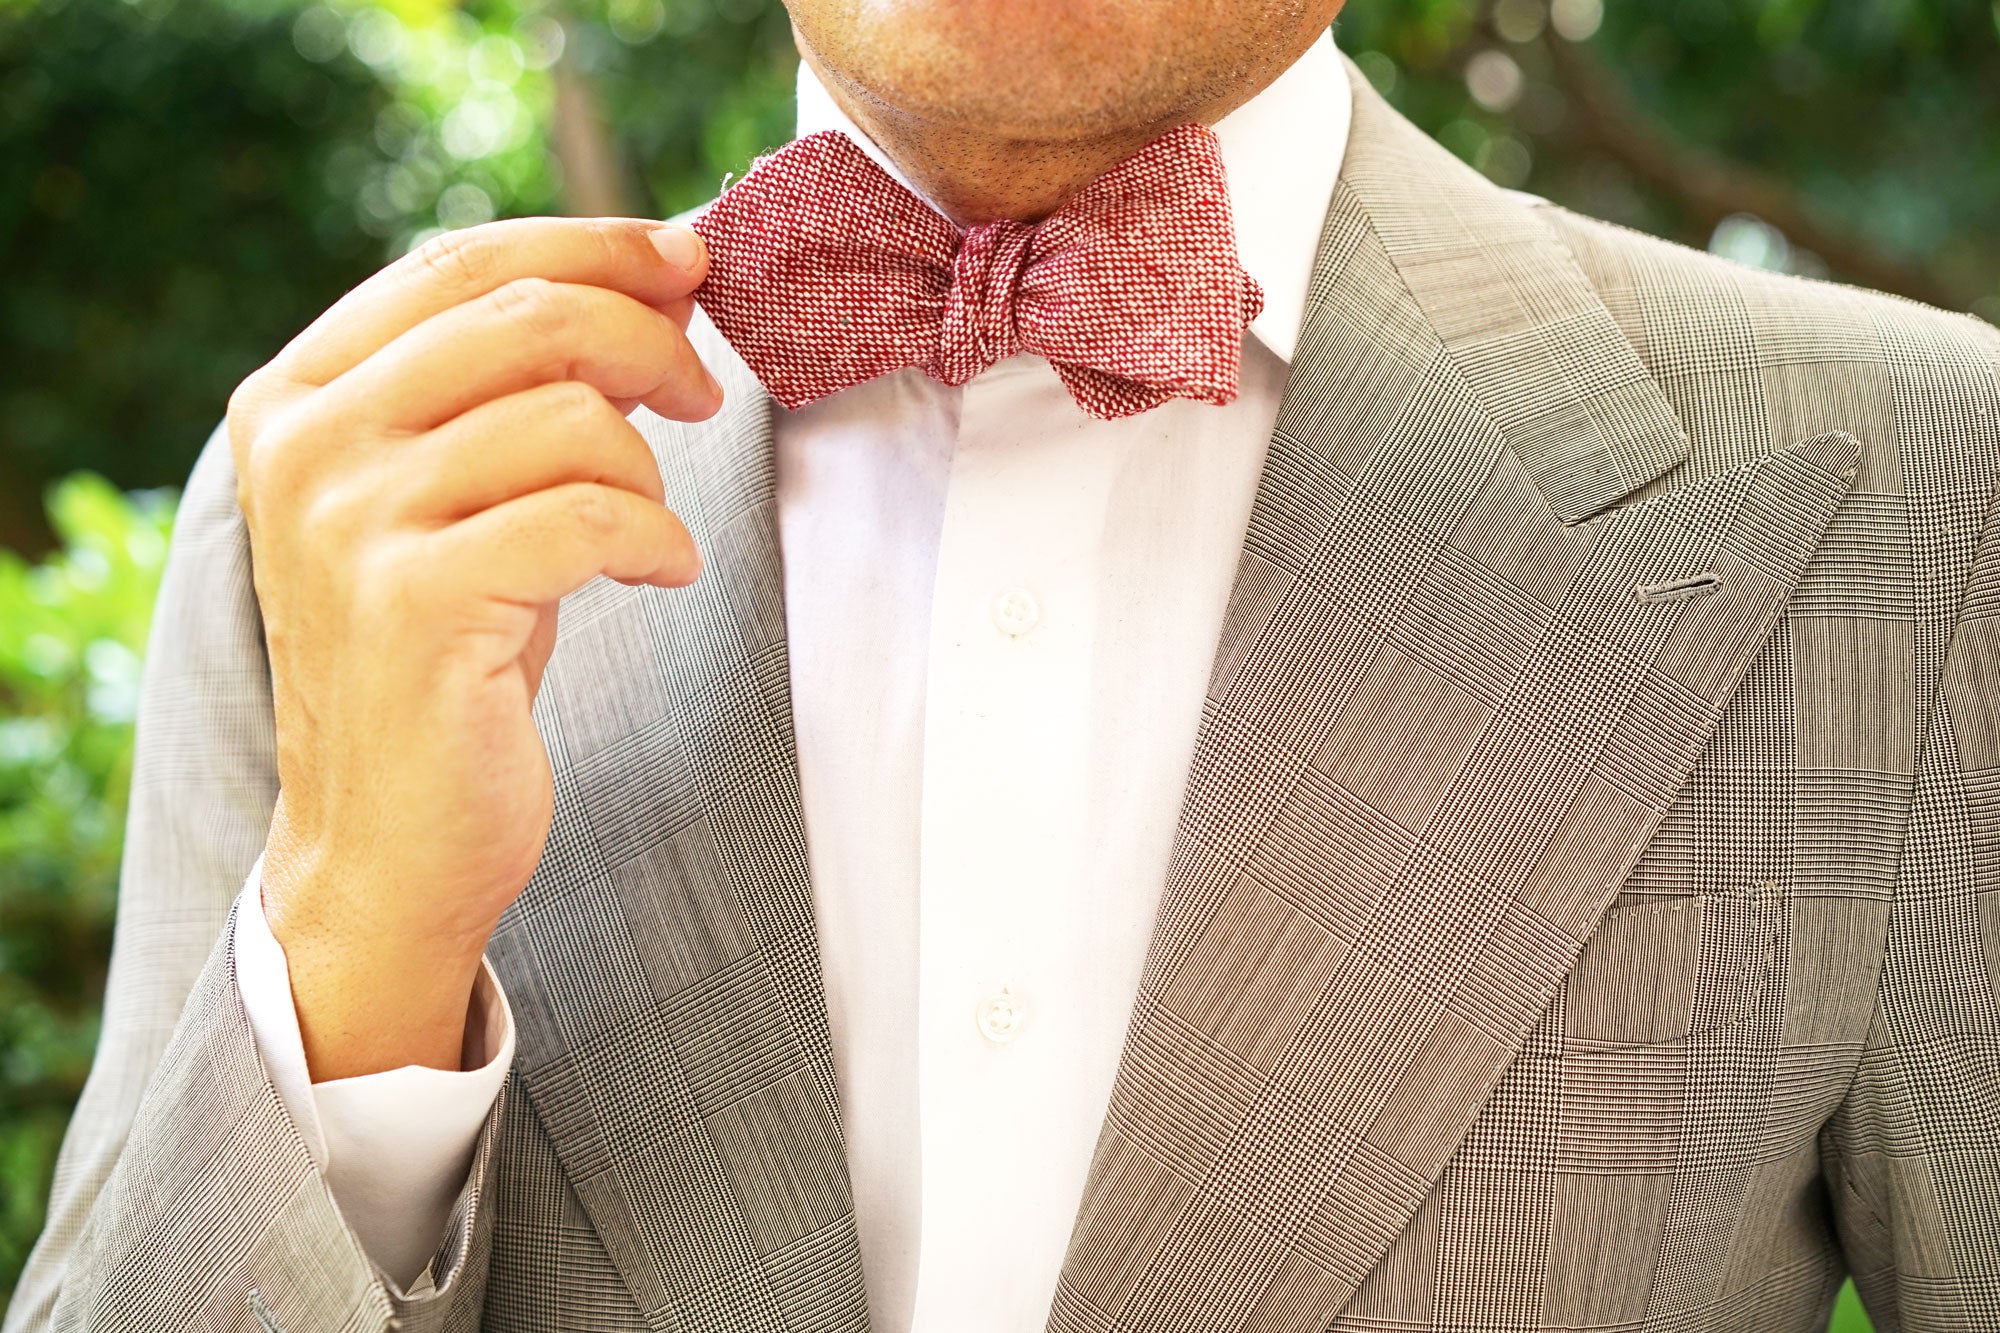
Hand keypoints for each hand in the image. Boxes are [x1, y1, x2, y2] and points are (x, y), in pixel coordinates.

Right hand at [226, 217, 715, 1080]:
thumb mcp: (458, 500)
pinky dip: (657, 538)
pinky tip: (661, 572)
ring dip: (650, 463)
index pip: (455, 263)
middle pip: (521, 314)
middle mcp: (306, 446)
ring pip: (566, 414)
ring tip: (652, 522)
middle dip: (646, 336)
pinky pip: (592, 515)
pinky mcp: (417, 604)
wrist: (384, 844)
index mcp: (297, 398)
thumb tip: (654, 280)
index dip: (588, 244)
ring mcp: (350, 525)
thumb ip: (513, 389)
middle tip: (703, 391)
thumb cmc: (443, 659)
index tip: (685, 259)